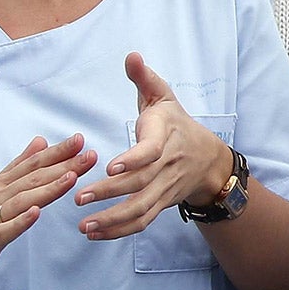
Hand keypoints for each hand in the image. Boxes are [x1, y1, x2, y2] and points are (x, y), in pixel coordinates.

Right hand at [0, 135, 94, 289]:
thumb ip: (16, 169)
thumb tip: (40, 143)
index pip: (31, 166)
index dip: (56, 153)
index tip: (80, 139)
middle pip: (32, 179)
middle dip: (62, 165)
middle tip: (88, 152)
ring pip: (22, 201)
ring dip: (47, 188)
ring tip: (72, 176)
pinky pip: (3, 232)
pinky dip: (20, 222)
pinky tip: (36, 213)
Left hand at [75, 53, 232, 239]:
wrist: (209, 160)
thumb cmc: (176, 123)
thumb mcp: (163, 96)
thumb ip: (145, 78)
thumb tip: (131, 56)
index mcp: (165, 136)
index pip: (151, 151)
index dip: (133, 159)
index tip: (111, 165)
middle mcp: (167, 166)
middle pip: (140, 183)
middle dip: (110, 193)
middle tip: (79, 197)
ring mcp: (165, 187)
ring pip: (141, 208)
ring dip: (112, 219)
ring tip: (85, 224)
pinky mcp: (161, 203)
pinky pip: (142, 221)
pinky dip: (119, 231)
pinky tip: (95, 233)